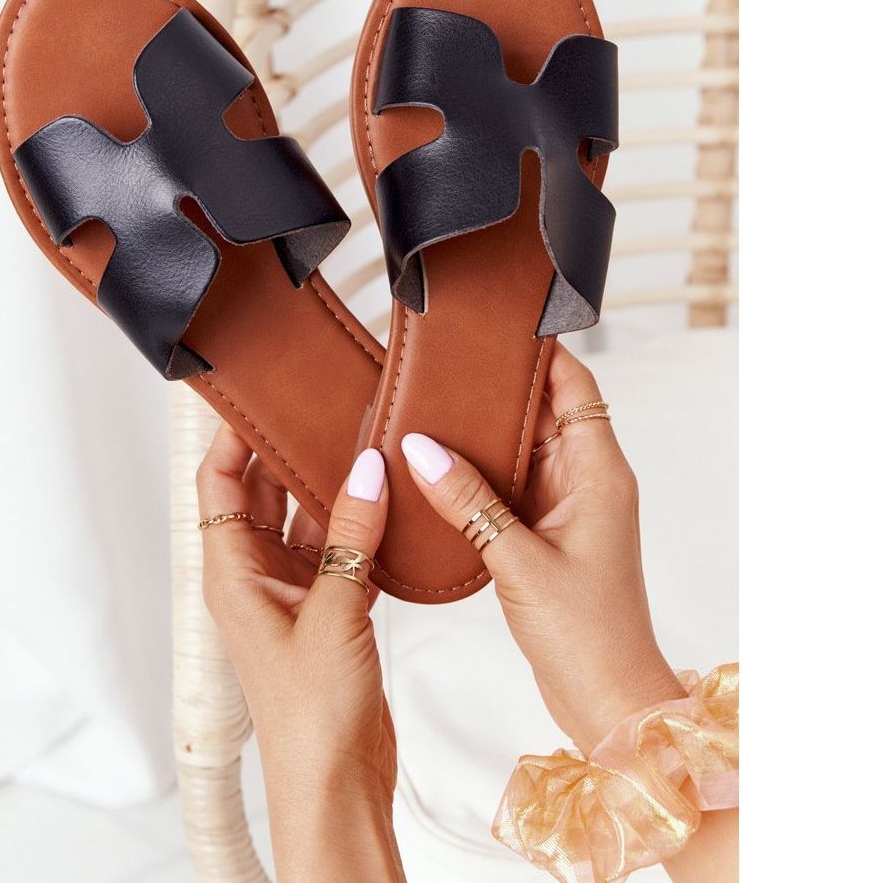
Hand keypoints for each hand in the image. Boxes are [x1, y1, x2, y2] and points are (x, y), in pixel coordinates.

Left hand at [197, 426, 402, 881]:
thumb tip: (367, 470)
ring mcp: (295, 592)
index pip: (221, 484)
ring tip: (365, 446)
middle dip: (292, 454)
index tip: (259, 396)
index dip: (234, 437)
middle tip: (327, 410)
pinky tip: (388, 506)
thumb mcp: (334, 613)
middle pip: (265, 494)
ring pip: (309, 520)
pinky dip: (361, 528)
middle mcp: (258, 577)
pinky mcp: (329, 610)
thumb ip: (351, 536)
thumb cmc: (311, 717)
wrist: (336, 782)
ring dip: (334, 490)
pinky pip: (340, 550)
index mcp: (234, 574)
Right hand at [399, 343, 683, 754]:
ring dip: (483, 435)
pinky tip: (438, 470)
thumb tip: (419, 449)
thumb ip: (467, 501)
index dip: (541, 351)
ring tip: (430, 410)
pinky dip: (478, 474)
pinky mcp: (545, 533)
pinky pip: (509, 486)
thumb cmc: (586, 635)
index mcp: (598, 472)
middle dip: (497, 390)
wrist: (606, 698)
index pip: (575, 386)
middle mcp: (586, 480)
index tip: (497, 328)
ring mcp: (566, 507)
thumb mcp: (518, 559)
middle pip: (542, 411)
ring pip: (522, 449)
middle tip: (444, 368)